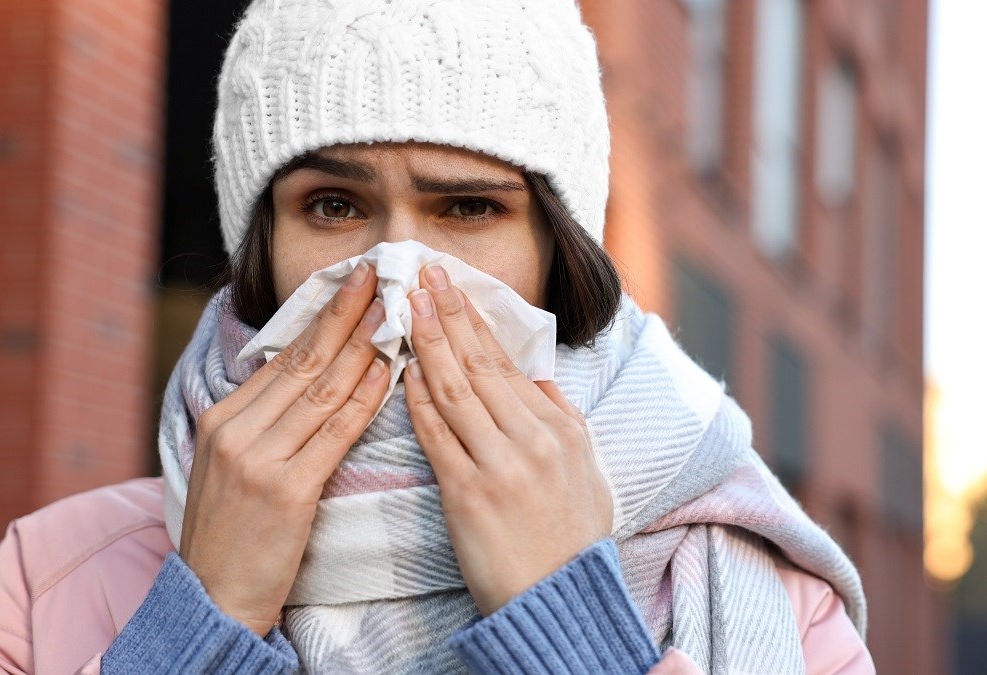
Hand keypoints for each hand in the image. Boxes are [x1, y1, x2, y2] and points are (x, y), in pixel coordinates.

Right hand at [179, 262, 390, 636]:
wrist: (213, 594)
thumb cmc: (231, 532)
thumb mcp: (229, 465)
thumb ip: (261, 421)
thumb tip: (303, 378)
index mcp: (222, 418)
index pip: (282, 357)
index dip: (322, 318)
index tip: (351, 283)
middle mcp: (236, 429)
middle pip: (302, 361)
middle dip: (345, 314)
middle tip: (378, 276)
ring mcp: (258, 458)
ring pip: (322, 390)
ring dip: (362, 346)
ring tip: (393, 312)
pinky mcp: (285, 490)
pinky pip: (334, 434)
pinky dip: (364, 400)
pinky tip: (388, 374)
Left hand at [403, 265, 613, 615]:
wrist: (559, 597)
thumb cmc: (570, 535)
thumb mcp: (585, 469)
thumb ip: (561, 417)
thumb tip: (537, 376)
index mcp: (558, 427)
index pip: (506, 360)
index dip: (474, 319)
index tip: (450, 284)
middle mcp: (532, 437)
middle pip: (479, 363)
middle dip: (448, 313)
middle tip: (422, 273)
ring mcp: (499, 463)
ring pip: (455, 389)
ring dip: (427, 343)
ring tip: (406, 306)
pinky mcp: (468, 493)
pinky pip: (437, 434)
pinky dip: (417, 398)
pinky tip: (401, 370)